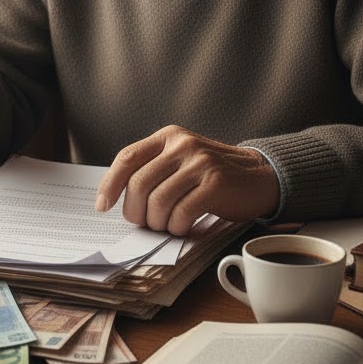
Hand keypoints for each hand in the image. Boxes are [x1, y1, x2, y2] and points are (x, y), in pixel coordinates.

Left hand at [95, 125, 279, 234]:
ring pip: (158, 201)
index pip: (127, 158)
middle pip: (139, 184)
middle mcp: (182, 145)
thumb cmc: (212, 175)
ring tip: (166, 225)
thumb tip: (114, 196)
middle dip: (135, 212)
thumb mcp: (181, 160)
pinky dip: (176, 226)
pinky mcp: (216, 184)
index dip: (109, 184)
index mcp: (168, 137)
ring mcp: (200, 163)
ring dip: (157, 222)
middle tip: (144, 222)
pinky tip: (182, 226)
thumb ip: (153, 169)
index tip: (102, 205)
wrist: (260, 177)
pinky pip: (181, 212)